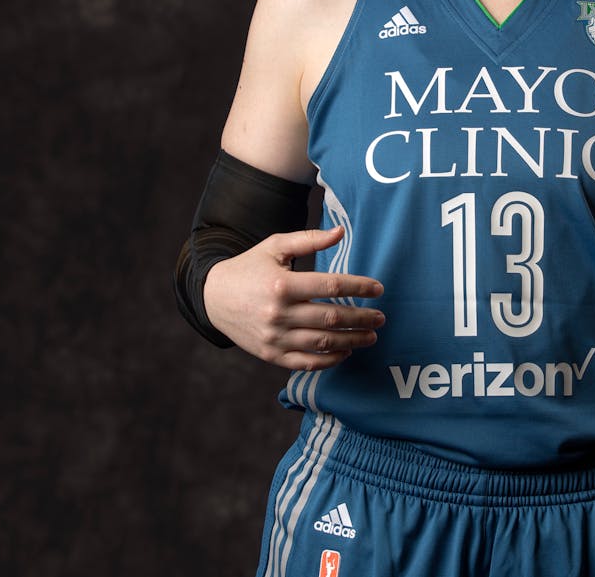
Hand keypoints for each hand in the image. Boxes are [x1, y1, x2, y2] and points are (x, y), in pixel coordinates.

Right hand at [204, 226, 385, 370]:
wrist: (213, 298)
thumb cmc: (249, 267)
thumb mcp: (275, 246)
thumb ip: (309, 239)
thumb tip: (340, 232)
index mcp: (282, 284)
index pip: (331, 287)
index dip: (359, 288)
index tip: (378, 289)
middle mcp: (278, 313)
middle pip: (332, 318)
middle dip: (362, 318)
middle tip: (381, 317)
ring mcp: (274, 337)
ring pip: (323, 342)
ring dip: (352, 341)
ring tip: (371, 336)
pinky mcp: (270, 355)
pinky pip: (306, 362)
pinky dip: (329, 360)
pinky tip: (345, 352)